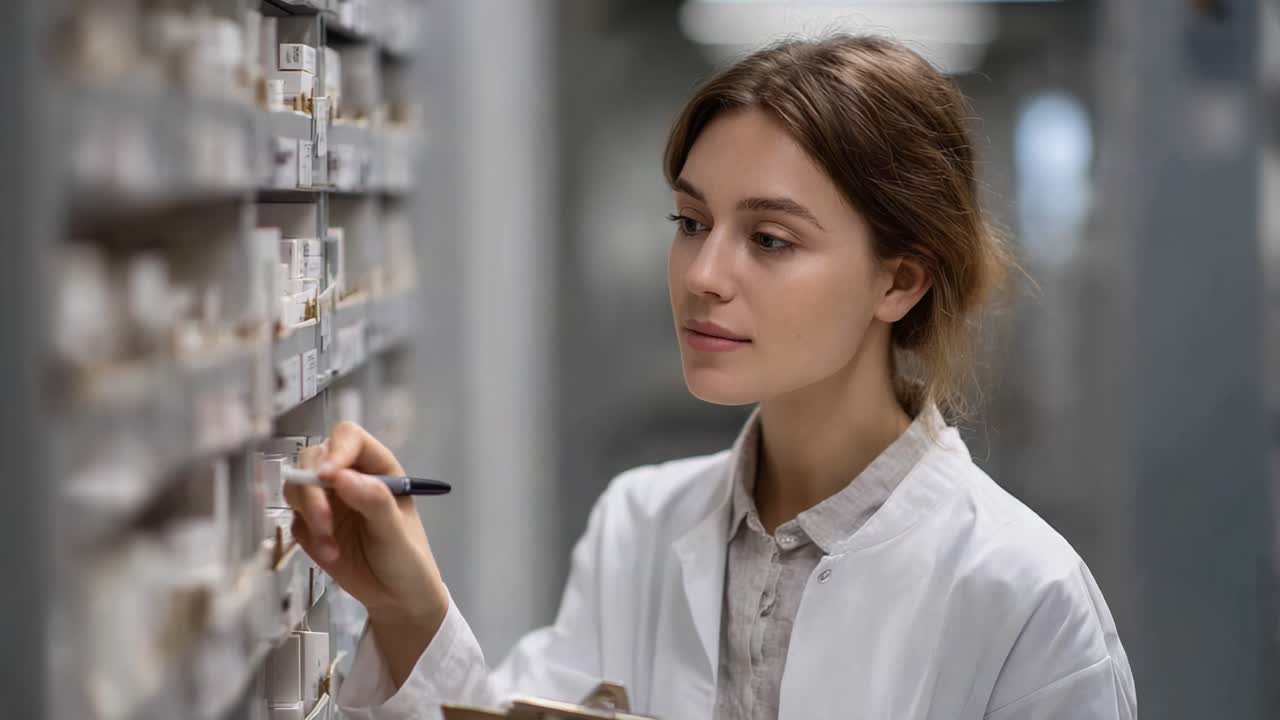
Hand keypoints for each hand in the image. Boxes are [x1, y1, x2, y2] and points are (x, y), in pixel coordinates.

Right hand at [286, 421, 448, 683]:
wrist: (396, 598)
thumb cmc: (407, 559)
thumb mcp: (396, 532)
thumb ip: (373, 501)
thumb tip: (340, 476)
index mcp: (377, 467)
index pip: (348, 437)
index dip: (335, 450)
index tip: (328, 477)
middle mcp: (349, 476)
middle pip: (313, 458)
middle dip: (312, 490)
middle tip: (324, 523)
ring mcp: (328, 499)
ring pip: (297, 485)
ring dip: (308, 515)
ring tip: (331, 547)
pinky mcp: (312, 524)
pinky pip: (295, 519)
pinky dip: (307, 537)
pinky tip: (330, 555)